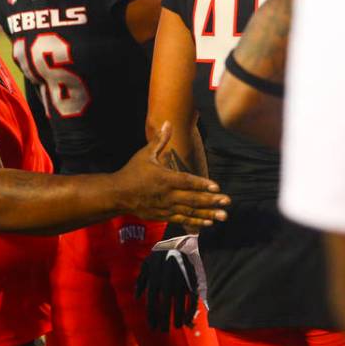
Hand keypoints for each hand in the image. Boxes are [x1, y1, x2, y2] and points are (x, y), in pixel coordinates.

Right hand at [115, 122, 229, 227]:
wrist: (117, 194)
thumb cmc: (132, 171)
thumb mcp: (145, 154)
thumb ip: (160, 140)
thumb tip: (168, 122)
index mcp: (164, 178)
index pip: (186, 181)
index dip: (202, 184)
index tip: (217, 187)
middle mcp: (166, 194)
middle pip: (192, 199)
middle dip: (211, 201)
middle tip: (227, 202)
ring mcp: (165, 207)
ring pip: (189, 211)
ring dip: (207, 214)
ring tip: (223, 216)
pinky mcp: (162, 216)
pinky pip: (181, 220)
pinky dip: (195, 222)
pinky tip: (208, 223)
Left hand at [136, 243, 198, 330]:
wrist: (177, 241)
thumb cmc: (159, 255)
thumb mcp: (146, 264)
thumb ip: (141, 281)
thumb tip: (136, 298)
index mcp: (154, 278)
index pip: (152, 302)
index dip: (152, 316)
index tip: (152, 327)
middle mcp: (166, 281)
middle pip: (165, 305)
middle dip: (164, 320)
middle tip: (163, 331)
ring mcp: (179, 281)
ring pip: (178, 303)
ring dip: (177, 317)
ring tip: (176, 327)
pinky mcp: (191, 280)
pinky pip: (191, 297)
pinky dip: (190, 309)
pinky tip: (188, 319)